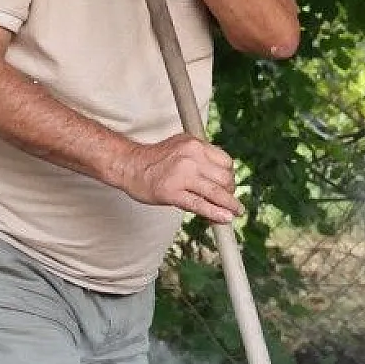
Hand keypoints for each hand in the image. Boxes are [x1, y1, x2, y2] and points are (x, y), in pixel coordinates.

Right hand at [115, 134, 242, 222]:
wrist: (128, 165)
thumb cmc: (154, 160)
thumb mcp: (181, 147)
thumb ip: (201, 158)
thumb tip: (222, 178)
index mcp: (195, 144)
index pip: (226, 162)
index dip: (230, 176)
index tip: (228, 186)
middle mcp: (191, 157)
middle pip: (224, 178)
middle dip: (229, 192)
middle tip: (228, 201)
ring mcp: (181, 175)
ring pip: (215, 192)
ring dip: (230, 205)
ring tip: (235, 213)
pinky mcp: (172, 192)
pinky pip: (199, 204)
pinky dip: (214, 213)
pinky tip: (224, 218)